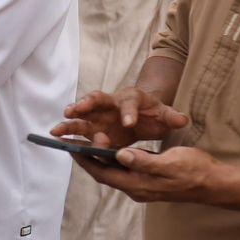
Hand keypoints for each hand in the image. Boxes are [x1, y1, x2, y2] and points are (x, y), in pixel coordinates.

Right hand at [52, 87, 188, 149]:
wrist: (144, 116)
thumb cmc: (153, 113)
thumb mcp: (165, 115)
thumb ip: (172, 117)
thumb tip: (182, 120)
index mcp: (131, 98)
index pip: (129, 103)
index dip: (128, 112)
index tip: (129, 123)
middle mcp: (110, 104)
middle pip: (96, 100)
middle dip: (85, 105)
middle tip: (75, 111)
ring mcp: (99, 116)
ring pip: (82, 116)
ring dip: (69, 122)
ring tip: (56, 130)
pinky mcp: (93, 129)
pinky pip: (78, 131)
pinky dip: (68, 135)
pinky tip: (57, 141)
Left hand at [74, 145, 220, 204]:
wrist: (215, 183)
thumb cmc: (195, 171)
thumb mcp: (170, 162)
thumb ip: (144, 161)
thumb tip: (120, 155)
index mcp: (137, 184)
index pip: (103, 173)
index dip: (86, 161)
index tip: (72, 147)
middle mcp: (135, 188)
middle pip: (104, 173)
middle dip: (88, 159)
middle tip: (73, 142)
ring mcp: (142, 186)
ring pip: (113, 172)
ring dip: (100, 159)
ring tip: (87, 143)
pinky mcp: (148, 182)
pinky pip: (124, 171)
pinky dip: (114, 160)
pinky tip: (111, 149)